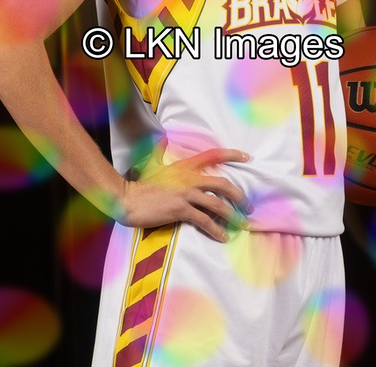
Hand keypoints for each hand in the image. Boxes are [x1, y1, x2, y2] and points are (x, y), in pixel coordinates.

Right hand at [117, 143, 252, 240]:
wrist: (127, 198)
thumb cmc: (141, 183)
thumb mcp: (153, 163)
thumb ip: (160, 151)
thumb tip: (161, 138)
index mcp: (185, 166)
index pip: (213, 155)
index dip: (232, 154)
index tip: (247, 157)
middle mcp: (189, 178)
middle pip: (223, 184)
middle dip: (239, 196)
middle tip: (248, 206)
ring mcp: (186, 194)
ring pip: (217, 204)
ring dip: (232, 216)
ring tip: (240, 224)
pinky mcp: (181, 210)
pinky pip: (204, 220)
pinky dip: (216, 230)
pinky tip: (223, 236)